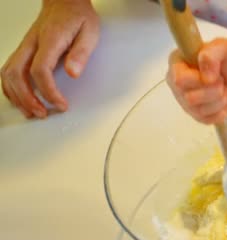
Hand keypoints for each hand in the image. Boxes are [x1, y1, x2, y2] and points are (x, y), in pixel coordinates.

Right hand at [0, 0, 99, 118]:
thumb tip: (73, 73)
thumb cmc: (78, 17)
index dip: (48, 91)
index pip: (40, 70)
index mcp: (49, 40)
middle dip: (27, 99)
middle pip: (17, 75)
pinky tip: (21, 99)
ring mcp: (24, 47)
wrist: (65, 2)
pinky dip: (11, 88)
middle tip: (43, 113)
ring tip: (32, 111)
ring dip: (17, 96)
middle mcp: (31, 44)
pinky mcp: (23, 50)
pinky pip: (8, 71)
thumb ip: (81, 54)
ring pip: (8, 74)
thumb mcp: (90, 33)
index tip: (60, 104)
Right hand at [167, 38, 226, 124]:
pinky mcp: (195, 113)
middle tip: (222, 81)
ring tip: (224, 89)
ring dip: (219, 101)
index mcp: (176, 63)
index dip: (199, 81)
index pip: (179, 80)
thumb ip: (212, 55)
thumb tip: (206, 76)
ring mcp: (184, 99)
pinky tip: (224, 103)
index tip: (216, 75)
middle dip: (213, 92)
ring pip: (198, 111)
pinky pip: (205, 120)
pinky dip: (219, 113)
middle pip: (190, 98)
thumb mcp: (223, 47)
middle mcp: (176, 82)